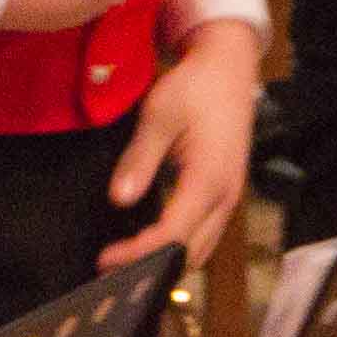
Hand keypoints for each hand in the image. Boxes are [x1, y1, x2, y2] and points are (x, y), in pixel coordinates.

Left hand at [99, 14, 264, 266]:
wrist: (230, 66)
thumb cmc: (195, 86)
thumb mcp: (159, 114)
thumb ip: (140, 159)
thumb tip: (120, 199)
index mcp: (209, 179)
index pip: (173, 234)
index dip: (139, 254)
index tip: (107, 261)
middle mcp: (225, 196)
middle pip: (190, 253)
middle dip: (152, 267)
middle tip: (110, 270)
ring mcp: (230, 196)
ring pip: (200, 248)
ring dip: (167, 259)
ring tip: (126, 263)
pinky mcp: (226, 192)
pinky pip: (204, 232)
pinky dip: (178, 245)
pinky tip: (151, 242)